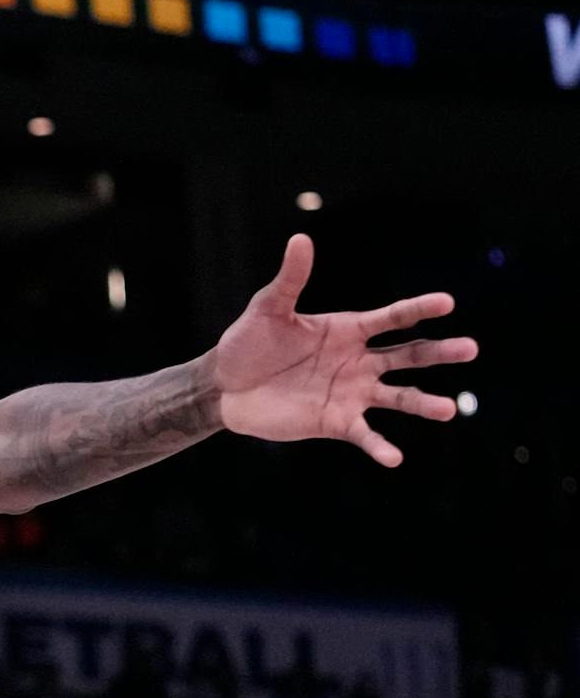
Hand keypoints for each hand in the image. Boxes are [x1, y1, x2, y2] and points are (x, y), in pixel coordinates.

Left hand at [209, 233, 477, 467]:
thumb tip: (300, 239)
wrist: (225, 387)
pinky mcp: (335, 422)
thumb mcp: (268, 309)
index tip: (447, 303)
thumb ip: (290, 280)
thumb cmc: (248, 343)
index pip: (392, 318)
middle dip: (438, 353)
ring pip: (397, 397)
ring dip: (423, 404)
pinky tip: (395, 458)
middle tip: (471, 349)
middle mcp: (358, 361)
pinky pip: (364, 435)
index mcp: (348, 330)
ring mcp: (351, 393)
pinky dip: (380, 447)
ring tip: (449, 409)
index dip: (417, 310)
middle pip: (408, 356)